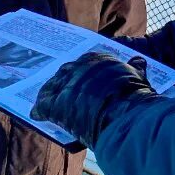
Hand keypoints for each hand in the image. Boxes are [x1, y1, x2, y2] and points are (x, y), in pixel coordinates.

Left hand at [32, 52, 156, 146]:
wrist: (125, 114)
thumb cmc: (135, 96)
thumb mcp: (138, 78)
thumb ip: (135, 69)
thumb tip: (138, 60)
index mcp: (99, 59)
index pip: (87, 62)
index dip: (84, 72)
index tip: (83, 78)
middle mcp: (80, 67)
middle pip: (67, 72)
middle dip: (65, 80)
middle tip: (64, 89)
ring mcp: (66, 84)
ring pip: (53, 87)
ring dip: (50, 93)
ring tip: (47, 100)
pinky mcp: (57, 103)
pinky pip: (43, 105)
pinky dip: (39, 111)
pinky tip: (36, 115)